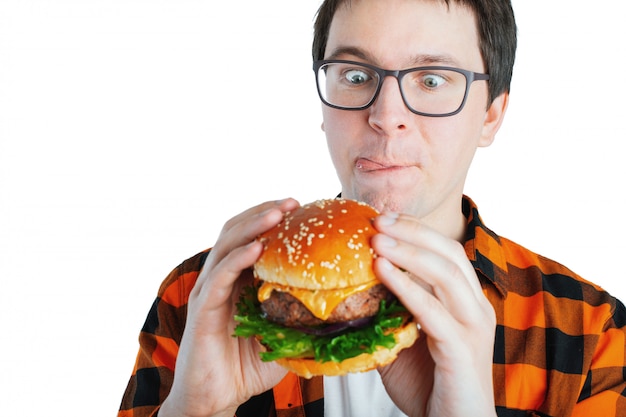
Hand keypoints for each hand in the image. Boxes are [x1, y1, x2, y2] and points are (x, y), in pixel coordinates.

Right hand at [159, 198, 299, 416]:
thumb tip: (339, 305)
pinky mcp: (202, 309)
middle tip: (292, 201)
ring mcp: (209, 291)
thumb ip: (300, 317)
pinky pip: (220, 277)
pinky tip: (257, 248)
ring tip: (277, 213)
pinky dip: (238, 258)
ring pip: (226, 245)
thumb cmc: (247, 367)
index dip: (273, 219)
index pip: (252, 237)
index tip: (301, 207)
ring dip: (252, 226)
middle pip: (237, 231)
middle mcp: (220, 279)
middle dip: (264, 212)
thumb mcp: (283, 336)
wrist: (215, 399)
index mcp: (238, 280)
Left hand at [371, 212, 496, 416]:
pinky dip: (406, 286)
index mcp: (466, 301)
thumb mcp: (404, 339)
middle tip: (377, 219)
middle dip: (412, 231)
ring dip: (408, 251)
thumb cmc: (429, 384)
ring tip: (376, 238)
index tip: (384, 217)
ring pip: (445, 273)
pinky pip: (432, 310)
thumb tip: (353, 288)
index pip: (445, 252)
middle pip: (449, 253)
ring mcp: (472, 327)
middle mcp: (475, 308)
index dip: (416, 230)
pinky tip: (381, 271)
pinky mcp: (462, 349)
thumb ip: (390, 312)